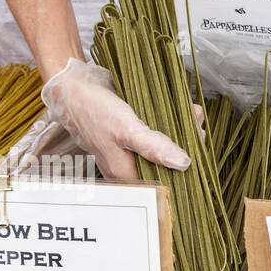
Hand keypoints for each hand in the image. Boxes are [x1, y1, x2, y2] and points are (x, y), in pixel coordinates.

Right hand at [40, 58, 191, 180]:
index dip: (184, 174)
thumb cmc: (93, 108)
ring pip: (162, 148)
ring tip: (192, 116)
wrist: (71, 84)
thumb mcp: (125, 128)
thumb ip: (152, 147)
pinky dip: (170, 124)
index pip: (163, 185)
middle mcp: (128, 166)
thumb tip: (183, 163)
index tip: (200, 155)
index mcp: (125, 173)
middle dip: (186, 148)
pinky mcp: (130, 135)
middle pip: (165, 166)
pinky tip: (182, 111)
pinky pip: (155, 135)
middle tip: (197, 130)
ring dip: (181, 133)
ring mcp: (129, 151)